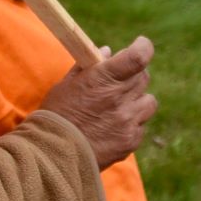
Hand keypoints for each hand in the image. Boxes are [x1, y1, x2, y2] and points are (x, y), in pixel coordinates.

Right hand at [40, 37, 157, 168]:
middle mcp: (119, 98)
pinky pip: (141, 126)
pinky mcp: (130, 141)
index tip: (140, 44)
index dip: (143, 47)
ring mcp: (127, 121)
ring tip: (119, 108)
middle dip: (134, 76)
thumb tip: (108, 52)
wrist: (53, 155)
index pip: (138, 57)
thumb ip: (89, 66)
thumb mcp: (67, 84)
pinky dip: (132, 125)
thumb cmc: (56, 116)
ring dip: (137, 101)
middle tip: (120, 82)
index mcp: (103, 79)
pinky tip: (113, 128)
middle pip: (143, 78)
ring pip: (148, 102)